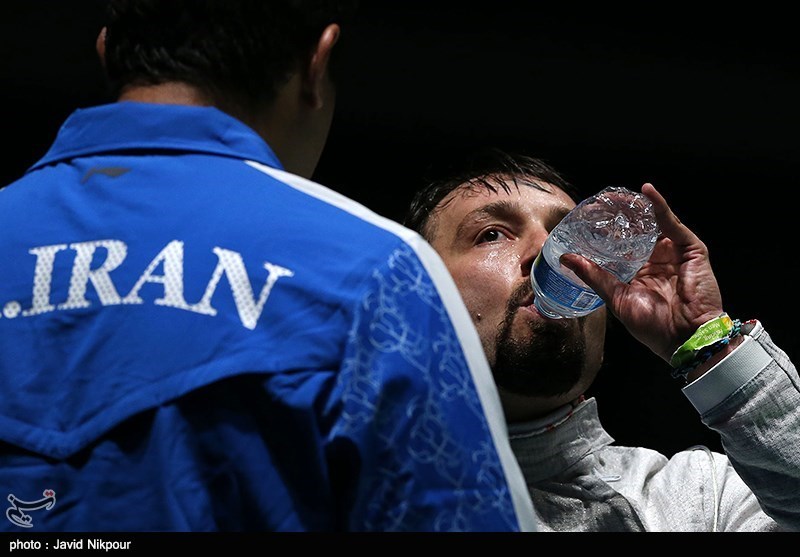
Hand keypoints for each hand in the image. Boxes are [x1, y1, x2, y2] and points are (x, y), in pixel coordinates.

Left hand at [560, 183, 724, 362]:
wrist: (686, 338)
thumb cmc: (653, 326)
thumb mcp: (617, 298)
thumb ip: (595, 276)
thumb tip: (566, 258)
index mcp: (639, 275)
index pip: (620, 248)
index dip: (606, 235)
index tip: (586, 222)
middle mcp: (656, 262)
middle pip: (636, 233)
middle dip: (619, 219)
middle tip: (600, 205)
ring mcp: (674, 254)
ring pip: (653, 225)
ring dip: (636, 210)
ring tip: (616, 197)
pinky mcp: (691, 250)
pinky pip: (672, 224)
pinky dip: (660, 207)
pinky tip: (646, 192)